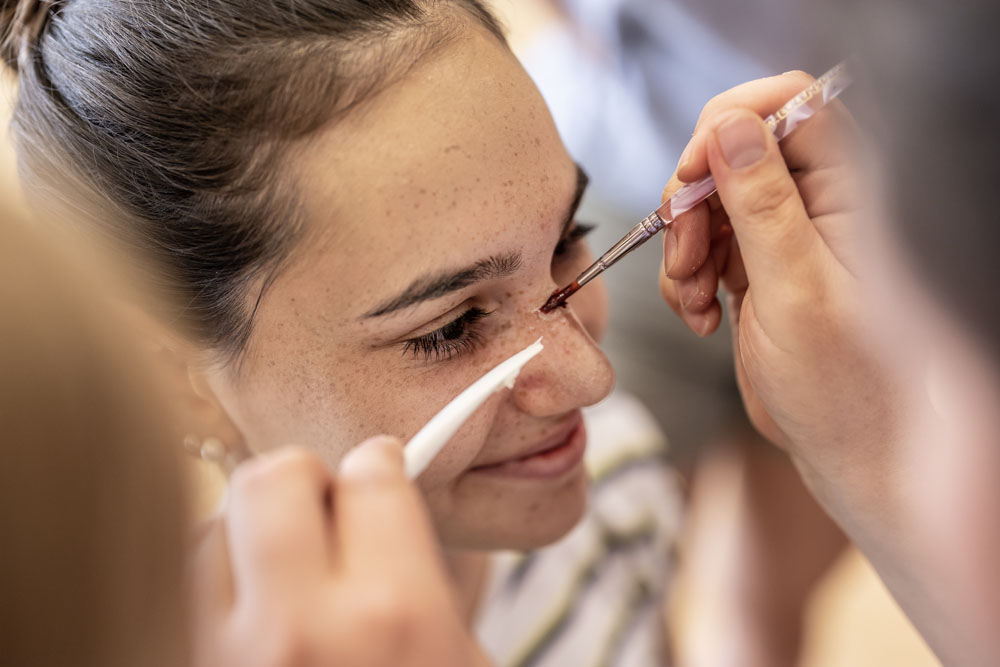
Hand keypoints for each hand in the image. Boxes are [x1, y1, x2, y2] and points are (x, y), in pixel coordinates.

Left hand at [189, 438, 489, 666]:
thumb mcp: (460, 655)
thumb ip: (424, 576)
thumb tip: (385, 494)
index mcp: (396, 615)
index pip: (371, 474)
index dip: (380, 465)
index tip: (379, 471)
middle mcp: (302, 628)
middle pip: (275, 476)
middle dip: (304, 478)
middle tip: (324, 511)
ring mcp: (226, 654)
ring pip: (214, 526)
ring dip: (250, 536)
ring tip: (281, 577)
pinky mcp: (182, 662)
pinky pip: (179, 585)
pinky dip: (212, 583)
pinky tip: (244, 613)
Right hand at [657, 71, 895, 477]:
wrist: (840, 448)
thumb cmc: (842, 383)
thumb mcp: (795, 288)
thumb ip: (762, 203)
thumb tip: (729, 126)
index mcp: (851, 191)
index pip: (789, 107)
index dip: (729, 126)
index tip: (691, 174)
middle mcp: (817, 202)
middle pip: (730, 152)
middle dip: (693, 204)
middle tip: (686, 257)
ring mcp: (781, 233)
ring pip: (705, 201)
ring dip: (683, 250)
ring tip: (695, 302)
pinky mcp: (753, 264)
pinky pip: (697, 246)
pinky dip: (683, 280)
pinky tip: (702, 318)